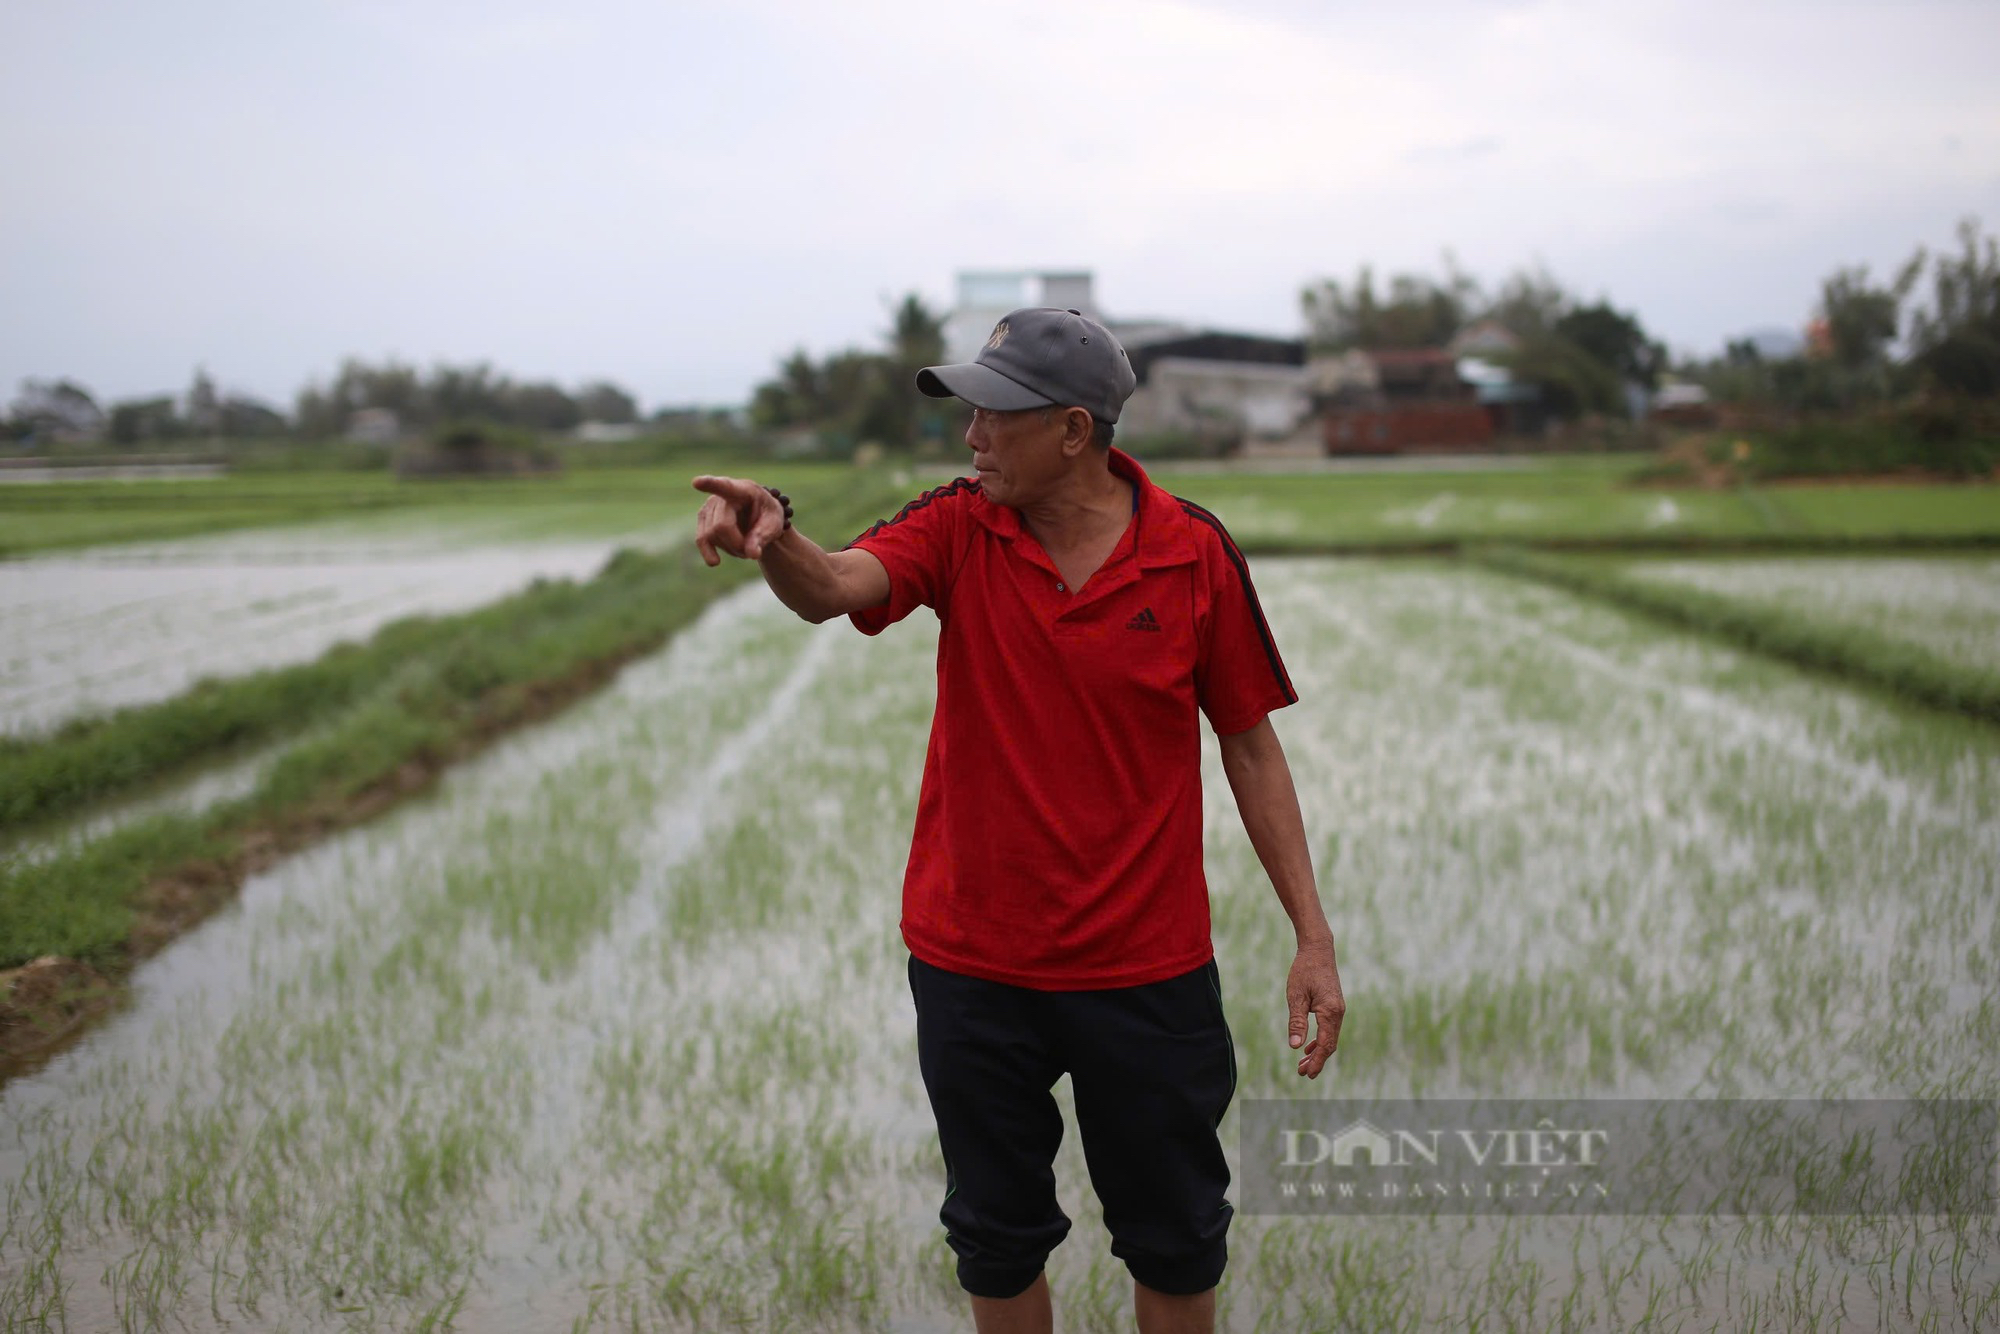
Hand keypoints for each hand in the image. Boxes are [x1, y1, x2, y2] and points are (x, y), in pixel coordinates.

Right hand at [692, 475, 785, 564]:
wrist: (759, 517)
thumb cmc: (767, 516)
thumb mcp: (774, 524)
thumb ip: (763, 537)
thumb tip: (751, 553)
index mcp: (742, 490)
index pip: (724, 486)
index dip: (709, 484)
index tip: (696, 482)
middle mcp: (720, 496)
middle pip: (720, 526)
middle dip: (737, 544)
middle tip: (753, 549)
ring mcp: (708, 507)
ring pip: (711, 536)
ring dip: (730, 549)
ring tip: (745, 546)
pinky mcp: (703, 520)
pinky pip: (701, 540)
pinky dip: (709, 552)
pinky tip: (715, 562)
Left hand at [1287, 938, 1344, 1078]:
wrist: (1318, 950)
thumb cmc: (1304, 971)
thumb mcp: (1296, 997)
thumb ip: (1297, 1022)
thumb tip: (1295, 1047)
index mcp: (1330, 1012)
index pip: (1325, 1045)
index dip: (1317, 1061)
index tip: (1307, 1075)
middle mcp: (1338, 1013)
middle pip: (1330, 1045)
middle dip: (1317, 1061)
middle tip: (1302, 1074)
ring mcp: (1338, 1010)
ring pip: (1330, 1038)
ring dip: (1318, 1052)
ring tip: (1304, 1064)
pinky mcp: (1334, 1006)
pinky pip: (1329, 1029)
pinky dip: (1320, 1040)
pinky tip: (1308, 1046)